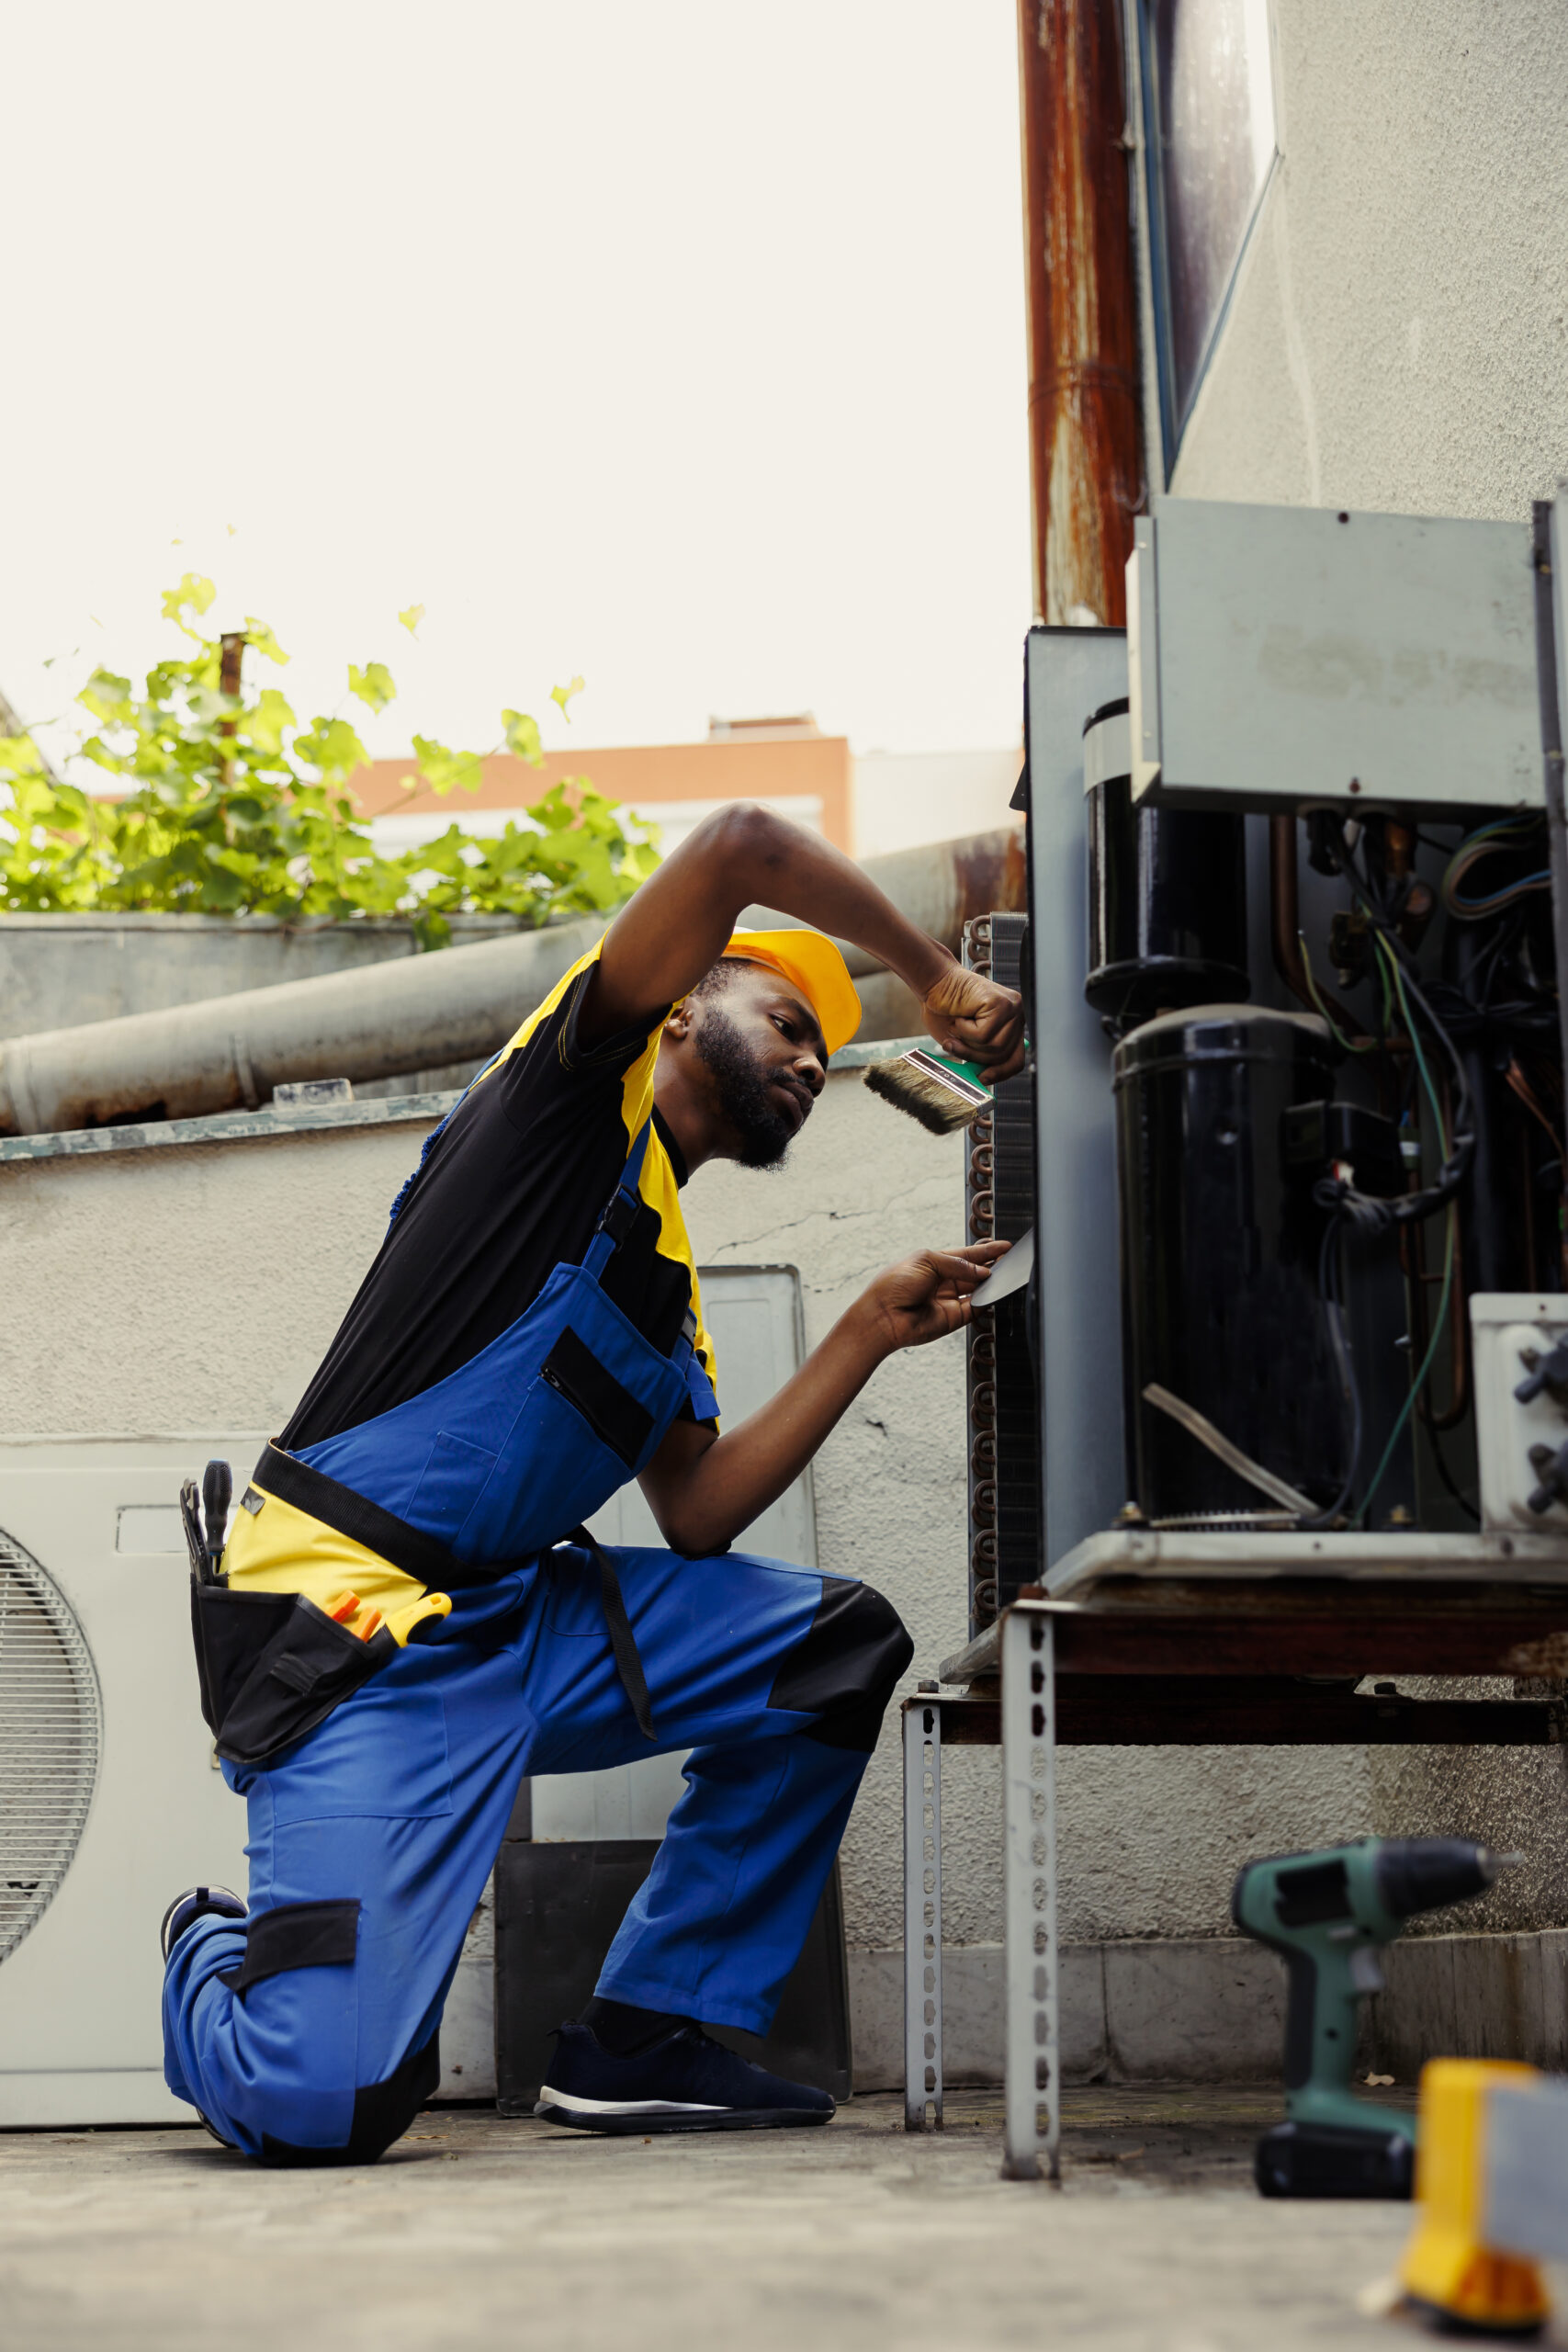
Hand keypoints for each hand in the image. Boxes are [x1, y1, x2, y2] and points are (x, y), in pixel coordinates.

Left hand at [861, 1240, 1010, 1351]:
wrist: (883, 1315)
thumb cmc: (894, 1285)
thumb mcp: (926, 1261)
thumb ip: (957, 1264)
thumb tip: (982, 1270)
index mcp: (934, 1263)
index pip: (966, 1254)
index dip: (985, 1251)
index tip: (1003, 1246)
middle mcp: (943, 1281)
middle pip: (974, 1272)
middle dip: (991, 1265)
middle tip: (1008, 1259)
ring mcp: (949, 1300)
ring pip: (978, 1290)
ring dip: (991, 1283)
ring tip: (1004, 1273)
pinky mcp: (953, 1318)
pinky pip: (976, 1308)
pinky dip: (986, 1301)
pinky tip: (992, 1292)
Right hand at [922, 961, 1025, 1082]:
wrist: (935, 983)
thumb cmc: (946, 1010)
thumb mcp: (964, 1042)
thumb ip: (979, 1057)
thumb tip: (985, 1079)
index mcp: (1011, 1025)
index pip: (1016, 1059)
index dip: (1000, 1073)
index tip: (983, 1078)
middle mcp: (1017, 1015)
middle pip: (1004, 1056)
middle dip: (974, 1056)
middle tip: (952, 1045)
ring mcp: (1012, 1008)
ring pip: (995, 1047)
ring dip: (968, 1042)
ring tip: (956, 1026)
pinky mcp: (1002, 1004)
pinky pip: (984, 1035)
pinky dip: (966, 1030)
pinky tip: (961, 1015)